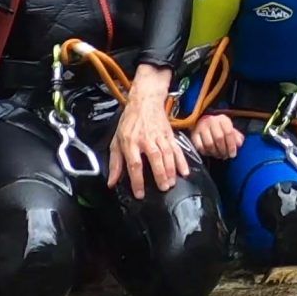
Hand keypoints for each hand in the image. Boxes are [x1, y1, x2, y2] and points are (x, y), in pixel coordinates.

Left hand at [108, 65, 187, 197]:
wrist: (144, 101)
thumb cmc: (129, 122)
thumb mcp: (116, 141)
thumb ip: (115, 163)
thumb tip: (112, 182)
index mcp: (130, 142)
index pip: (134, 164)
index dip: (137, 180)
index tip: (140, 194)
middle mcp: (145, 139)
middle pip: (154, 158)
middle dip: (160, 174)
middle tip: (163, 188)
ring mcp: (159, 136)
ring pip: (167, 153)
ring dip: (170, 169)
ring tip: (171, 183)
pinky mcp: (168, 134)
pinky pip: (176, 148)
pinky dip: (181, 160)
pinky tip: (184, 172)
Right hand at [189, 112, 243, 160]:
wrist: (203, 123)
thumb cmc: (220, 129)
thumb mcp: (230, 130)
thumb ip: (237, 137)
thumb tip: (239, 144)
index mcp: (223, 119)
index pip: (228, 132)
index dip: (231, 146)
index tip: (233, 154)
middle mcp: (211, 120)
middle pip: (219, 138)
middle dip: (223, 150)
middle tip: (225, 156)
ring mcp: (201, 127)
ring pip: (209, 144)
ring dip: (215, 153)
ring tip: (218, 155)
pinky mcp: (194, 134)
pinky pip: (200, 147)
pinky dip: (206, 153)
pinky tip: (210, 153)